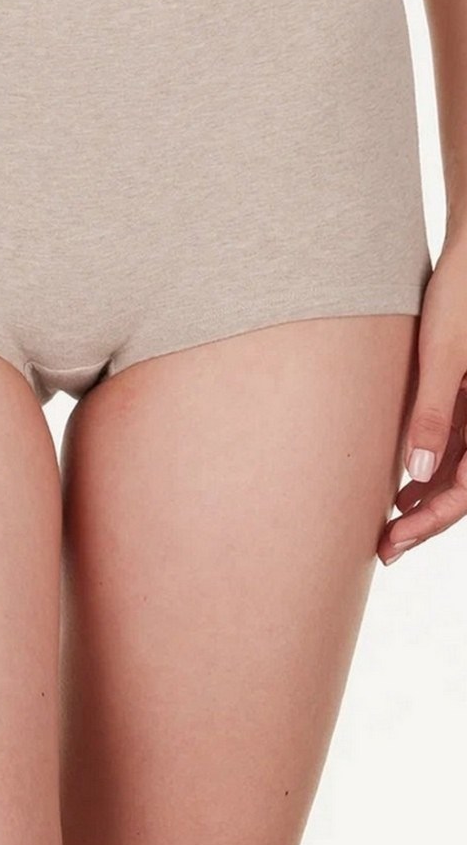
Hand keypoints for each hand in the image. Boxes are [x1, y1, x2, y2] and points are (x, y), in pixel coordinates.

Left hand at [379, 235, 466, 564]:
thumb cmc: (460, 296)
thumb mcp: (444, 355)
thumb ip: (435, 414)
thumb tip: (417, 476)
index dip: (434, 521)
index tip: (397, 539)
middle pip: (464, 486)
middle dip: (427, 521)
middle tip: (385, 548)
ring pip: (459, 470)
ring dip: (427, 501)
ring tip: (388, 526)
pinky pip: (455, 446)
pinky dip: (430, 470)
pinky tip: (401, 486)